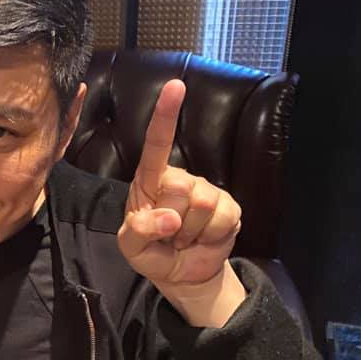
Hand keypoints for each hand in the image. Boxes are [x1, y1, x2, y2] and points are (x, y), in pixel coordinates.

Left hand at [117, 79, 241, 287]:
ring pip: (202, 204)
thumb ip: (138, 232)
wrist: (181, 273)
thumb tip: (169, 218)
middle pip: (180, 187)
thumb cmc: (150, 251)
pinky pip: (223, 219)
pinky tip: (202, 238)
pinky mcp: (230, 208)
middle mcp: (180, 178)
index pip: (156, 144)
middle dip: (172, 220)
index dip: (166, 115)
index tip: (175, 86)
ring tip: (183, 237)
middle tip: (168, 234)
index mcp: (150, 180)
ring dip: (190, 231)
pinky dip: (209, 237)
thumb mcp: (130, 247)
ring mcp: (207, 191)